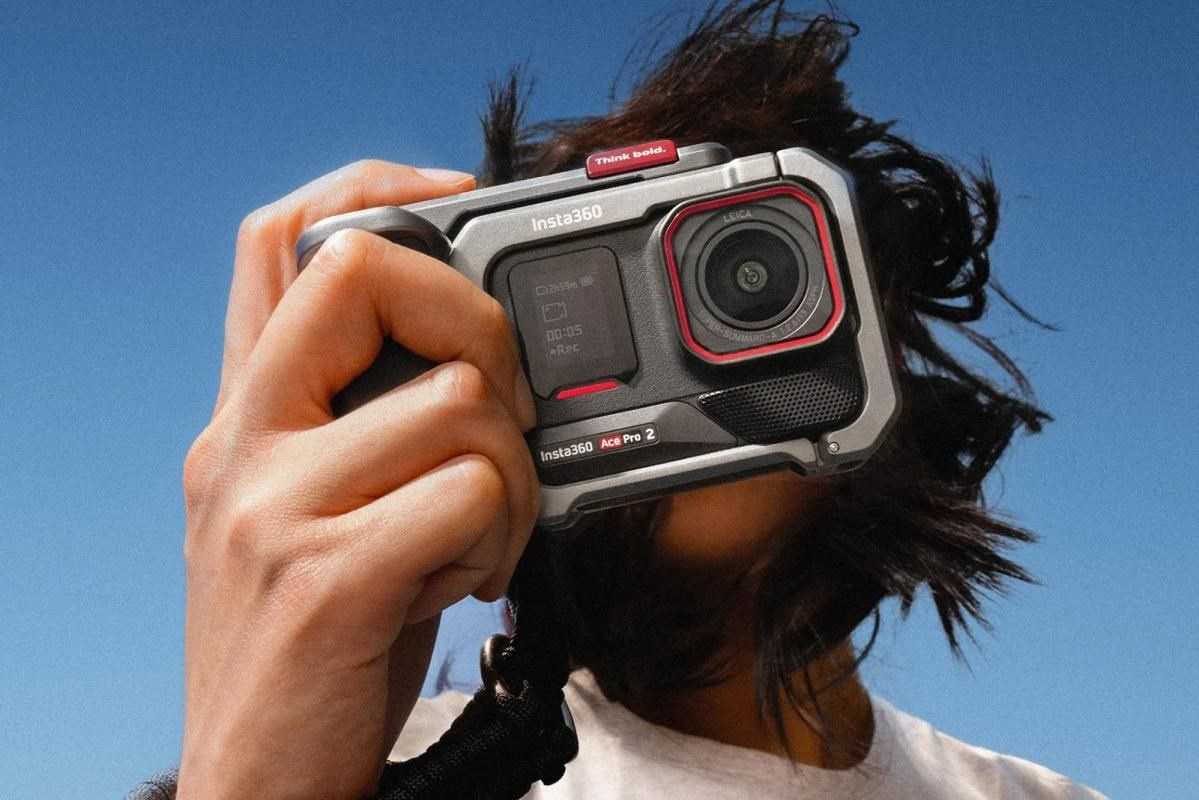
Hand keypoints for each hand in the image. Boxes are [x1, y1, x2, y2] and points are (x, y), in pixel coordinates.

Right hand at [177, 161, 539, 799]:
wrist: (260, 779)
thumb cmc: (312, 643)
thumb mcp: (315, 513)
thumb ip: (364, 427)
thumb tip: (474, 359)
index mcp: (246, 416)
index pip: (278, 242)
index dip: (373, 188)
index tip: (458, 200)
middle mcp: (244, 443)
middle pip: (371, 276)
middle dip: (481, 330)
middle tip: (501, 418)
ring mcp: (276, 507)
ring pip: (459, 400)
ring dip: (507, 476)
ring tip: (475, 541)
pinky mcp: (327, 577)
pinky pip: (471, 495)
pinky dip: (499, 539)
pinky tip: (463, 584)